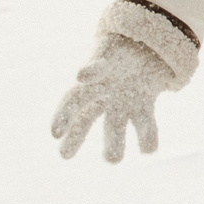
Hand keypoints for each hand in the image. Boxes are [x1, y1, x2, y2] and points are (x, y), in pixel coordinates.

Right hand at [51, 36, 172, 162]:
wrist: (146, 44)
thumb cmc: (121, 46)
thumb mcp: (107, 51)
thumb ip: (95, 66)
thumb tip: (80, 76)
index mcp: (91, 82)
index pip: (72, 101)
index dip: (62, 116)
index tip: (54, 134)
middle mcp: (103, 98)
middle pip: (86, 121)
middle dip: (75, 138)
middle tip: (64, 156)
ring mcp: (123, 105)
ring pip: (115, 128)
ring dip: (114, 144)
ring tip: (113, 160)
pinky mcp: (144, 106)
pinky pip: (146, 124)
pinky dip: (147, 136)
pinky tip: (149, 150)